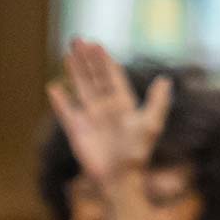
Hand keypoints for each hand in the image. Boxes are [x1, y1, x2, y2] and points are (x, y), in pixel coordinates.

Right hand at [47, 39, 171, 184]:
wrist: (119, 179)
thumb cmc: (137, 154)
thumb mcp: (151, 125)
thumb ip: (158, 102)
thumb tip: (166, 80)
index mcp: (123, 104)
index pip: (111, 76)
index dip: (104, 60)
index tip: (96, 44)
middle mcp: (106, 108)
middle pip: (94, 77)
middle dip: (86, 59)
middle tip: (77, 39)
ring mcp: (91, 119)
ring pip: (81, 89)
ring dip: (74, 71)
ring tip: (67, 54)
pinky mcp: (77, 132)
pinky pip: (66, 113)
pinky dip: (60, 101)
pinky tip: (54, 88)